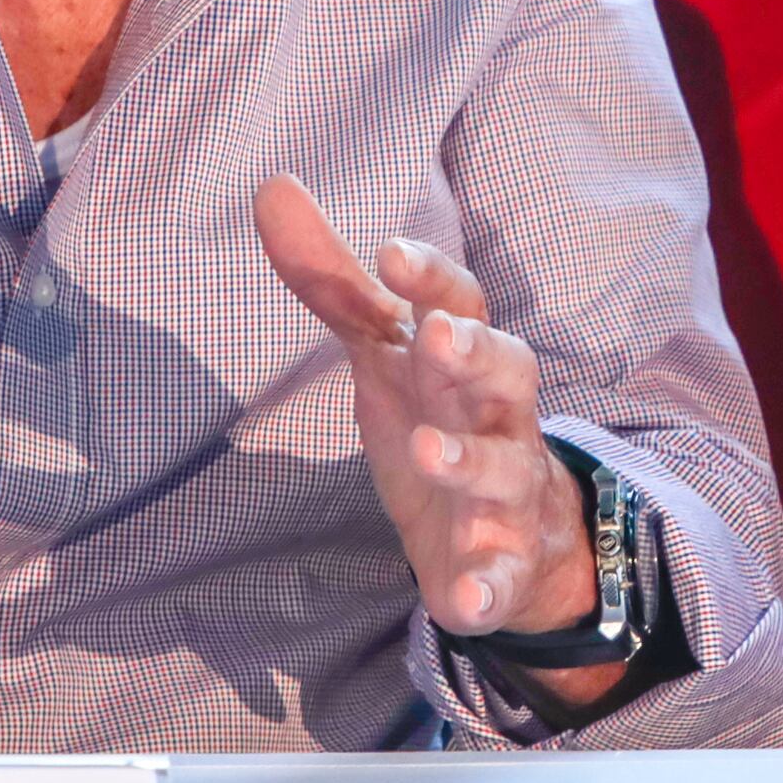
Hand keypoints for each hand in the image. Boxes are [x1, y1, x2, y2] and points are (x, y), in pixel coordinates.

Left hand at [252, 175, 613, 690]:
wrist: (504, 538)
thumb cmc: (439, 421)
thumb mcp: (384, 355)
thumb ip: (334, 282)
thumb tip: (273, 187)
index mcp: (464, 359)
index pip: (461, 302)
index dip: (430, 278)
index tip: (390, 251)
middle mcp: (497, 415)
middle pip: (509, 371)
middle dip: (477, 354)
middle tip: (437, 339)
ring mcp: (507, 491)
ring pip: (505, 470)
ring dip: (470, 460)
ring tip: (426, 451)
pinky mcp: (502, 564)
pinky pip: (504, 574)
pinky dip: (490, 584)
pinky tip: (467, 595)